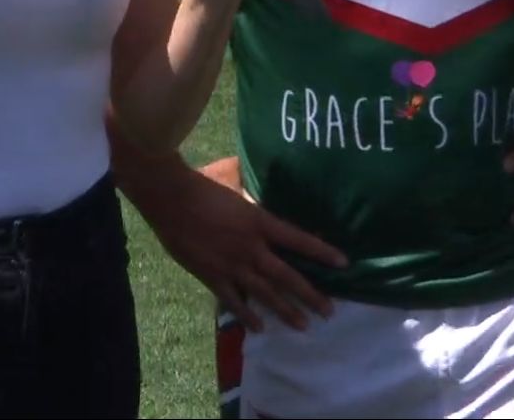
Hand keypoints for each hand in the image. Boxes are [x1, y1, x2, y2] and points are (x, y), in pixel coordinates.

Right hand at [139, 156, 347, 332]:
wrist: (171, 198)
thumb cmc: (202, 187)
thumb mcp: (237, 189)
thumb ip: (254, 202)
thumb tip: (267, 200)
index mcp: (259, 222)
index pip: (298, 239)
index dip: (322, 252)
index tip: (343, 263)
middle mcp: (251, 247)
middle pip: (287, 276)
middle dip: (310, 295)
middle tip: (329, 311)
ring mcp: (232, 265)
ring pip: (265, 294)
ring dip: (285, 311)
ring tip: (303, 324)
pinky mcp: (212, 276)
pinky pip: (234, 301)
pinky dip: (247, 315)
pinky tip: (259, 327)